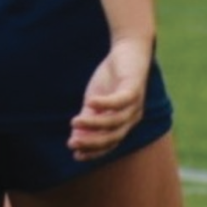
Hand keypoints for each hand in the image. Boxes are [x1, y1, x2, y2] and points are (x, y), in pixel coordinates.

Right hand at [68, 33, 152, 160]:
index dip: (94, 151)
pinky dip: (106, 103)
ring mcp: (135, 104)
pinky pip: (120, 101)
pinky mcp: (134, 88)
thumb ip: (89, 117)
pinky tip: (89, 101)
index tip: (75, 155)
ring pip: (116, 122)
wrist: (128, 51)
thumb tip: (75, 136)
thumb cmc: (111, 77)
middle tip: (72, 144)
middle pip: (114, 137)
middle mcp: (132, 117)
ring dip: (94, 124)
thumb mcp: (95, 100)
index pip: (110, 143)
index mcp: (123, 122)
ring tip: (74, 122)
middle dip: (93, 143)